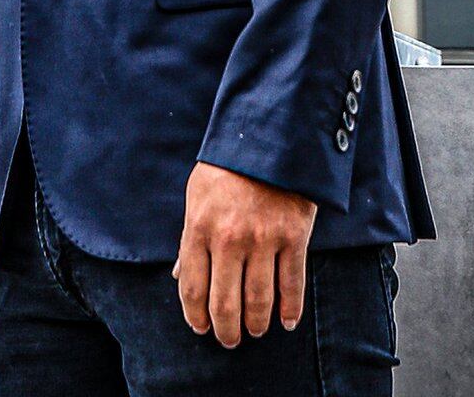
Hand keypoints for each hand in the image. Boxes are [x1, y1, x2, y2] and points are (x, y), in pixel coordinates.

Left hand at [172, 162, 316, 347]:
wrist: (270, 134)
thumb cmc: (227, 166)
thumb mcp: (197, 195)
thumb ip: (189, 237)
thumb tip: (179, 275)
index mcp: (199, 227)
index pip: (192, 288)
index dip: (196, 316)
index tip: (202, 328)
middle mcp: (229, 239)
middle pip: (225, 304)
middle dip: (226, 331)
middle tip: (230, 339)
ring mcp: (263, 239)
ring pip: (258, 301)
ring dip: (256, 324)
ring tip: (256, 330)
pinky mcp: (293, 236)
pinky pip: (292, 285)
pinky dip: (290, 310)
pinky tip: (286, 322)